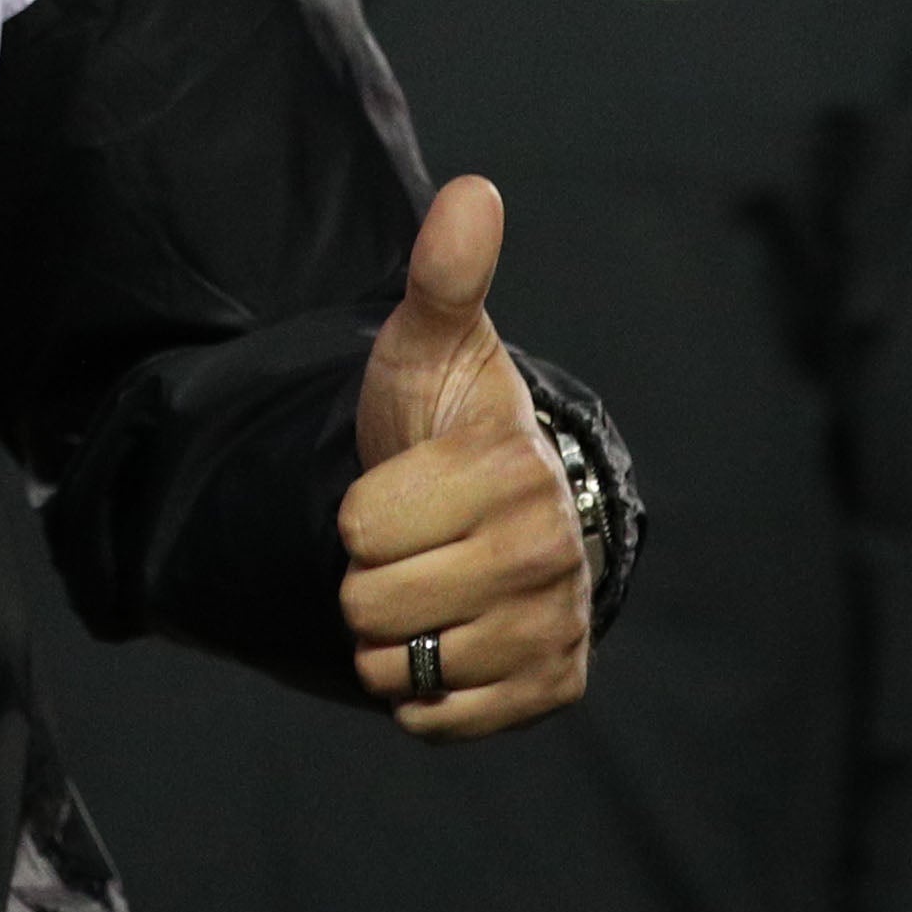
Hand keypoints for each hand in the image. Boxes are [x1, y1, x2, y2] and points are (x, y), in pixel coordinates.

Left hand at [340, 176, 592, 739]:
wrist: (498, 508)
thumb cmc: (447, 421)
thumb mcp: (431, 346)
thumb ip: (443, 277)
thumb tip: (472, 191)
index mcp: (510, 470)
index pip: (359, 530)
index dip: (356, 511)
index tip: (396, 488)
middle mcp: (547, 553)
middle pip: (372, 606)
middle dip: (367, 577)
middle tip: (408, 542)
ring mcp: (555, 626)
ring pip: (399, 669)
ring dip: (388, 638)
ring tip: (424, 587)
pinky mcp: (553, 687)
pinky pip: (437, 720)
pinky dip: (420, 693)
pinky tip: (444, 639)